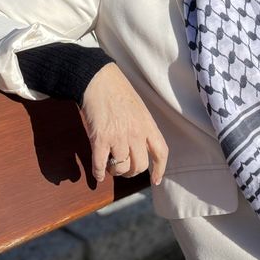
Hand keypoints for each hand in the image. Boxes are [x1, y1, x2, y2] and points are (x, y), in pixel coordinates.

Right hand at [80, 62, 167, 184]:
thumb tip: (140, 146)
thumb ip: (142, 127)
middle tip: (124, 169)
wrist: (98, 79)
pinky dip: (99, 173)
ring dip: (115, 171)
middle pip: (140, 165)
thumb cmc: (118, 91)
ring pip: (121, 167)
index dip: (159, 169)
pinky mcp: (101, 138)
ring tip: (111, 166)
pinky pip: (101, 164)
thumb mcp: (139, 108)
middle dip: (132, 172)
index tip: (155, 180)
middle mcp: (136, 133)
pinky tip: (99, 175)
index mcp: (148, 125)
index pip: (161, 152)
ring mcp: (119, 136)